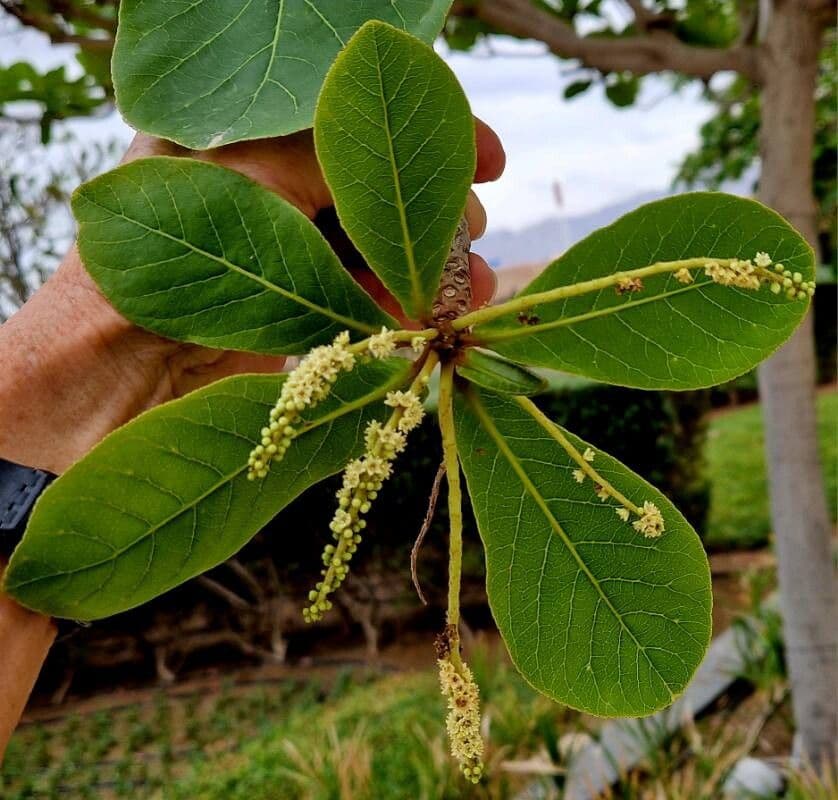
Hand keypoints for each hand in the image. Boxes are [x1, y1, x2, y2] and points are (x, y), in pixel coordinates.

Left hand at [0, 121, 504, 474]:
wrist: (94, 394)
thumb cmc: (146, 273)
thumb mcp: (240, 183)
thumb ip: (321, 158)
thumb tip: (402, 161)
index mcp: (235, 151)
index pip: (349, 129)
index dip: (423, 139)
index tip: (489, 158)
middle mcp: (259, 205)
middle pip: (370, 194)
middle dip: (434, 210)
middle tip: (475, 226)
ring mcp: (277, 270)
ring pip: (373, 254)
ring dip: (431, 269)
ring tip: (479, 285)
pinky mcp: (288, 326)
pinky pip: (360, 306)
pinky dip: (404, 311)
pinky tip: (441, 317)